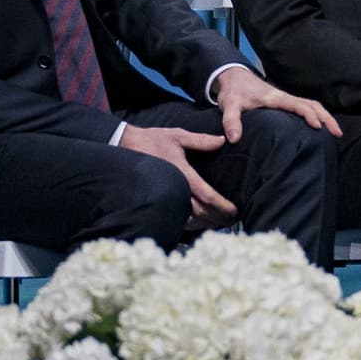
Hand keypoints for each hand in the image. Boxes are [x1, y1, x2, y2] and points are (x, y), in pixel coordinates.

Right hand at [119, 125, 235, 225]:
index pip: (207, 195)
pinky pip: (175, 217)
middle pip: (200, 212)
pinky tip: (199, 223)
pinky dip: (190, 223)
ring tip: (219, 223)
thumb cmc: (153, 140)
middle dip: (217, 217)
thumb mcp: (177, 135)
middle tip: (231, 220)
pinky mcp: (158, 200)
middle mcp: (174, 188)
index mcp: (182, 173)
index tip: (234, 211)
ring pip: (188, 218)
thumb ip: (200, 140)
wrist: (126, 146)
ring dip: (205, 223)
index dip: (222, 206)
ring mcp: (165, 196)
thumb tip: (222, 141)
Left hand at [210, 66, 341, 142]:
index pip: (298, 104)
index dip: (309, 114)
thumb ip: (231, 121)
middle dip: (327, 117)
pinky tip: (320, 127)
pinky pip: (305, 107)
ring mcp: (285, 99)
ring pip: (311, 105)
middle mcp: (283, 97)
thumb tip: (234, 138)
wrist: (233, 77)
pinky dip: (316, 115)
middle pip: (312, 104)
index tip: (318, 127)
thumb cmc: (233, 91)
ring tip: (335, 132)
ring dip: (324, 116)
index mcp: (275, 97)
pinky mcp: (283, 103)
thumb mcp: (229, 105)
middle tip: (338, 133)